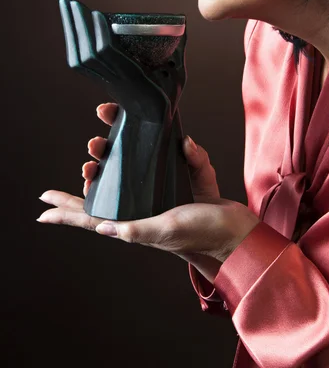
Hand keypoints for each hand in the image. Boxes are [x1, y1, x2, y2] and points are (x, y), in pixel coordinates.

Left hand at [38, 104, 259, 283]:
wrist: (237, 233)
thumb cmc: (203, 234)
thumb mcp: (167, 229)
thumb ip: (138, 230)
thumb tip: (105, 229)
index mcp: (135, 223)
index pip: (92, 217)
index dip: (66, 212)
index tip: (42, 204)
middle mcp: (144, 209)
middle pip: (107, 191)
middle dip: (94, 169)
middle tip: (90, 148)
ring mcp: (163, 197)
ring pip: (134, 174)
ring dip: (120, 157)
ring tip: (108, 142)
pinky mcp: (183, 186)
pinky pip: (171, 166)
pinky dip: (170, 155)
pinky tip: (175, 146)